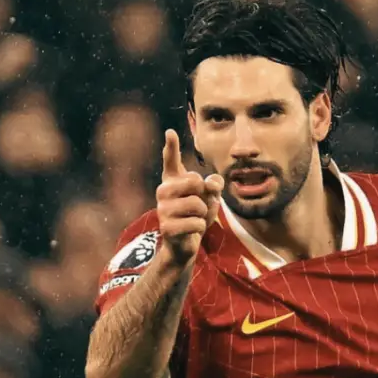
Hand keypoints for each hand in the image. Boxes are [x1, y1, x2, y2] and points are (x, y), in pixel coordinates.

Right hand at [157, 129, 222, 264]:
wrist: (184, 244)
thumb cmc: (195, 215)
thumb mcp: (209, 198)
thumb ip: (214, 186)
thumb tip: (212, 182)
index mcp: (172, 180)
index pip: (171, 160)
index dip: (171, 146)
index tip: (171, 132)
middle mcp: (163, 191)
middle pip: (195, 182)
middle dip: (204, 196)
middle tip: (198, 207)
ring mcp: (162, 209)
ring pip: (198, 205)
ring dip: (203, 214)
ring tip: (194, 219)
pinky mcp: (167, 227)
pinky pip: (197, 222)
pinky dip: (201, 227)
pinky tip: (191, 231)